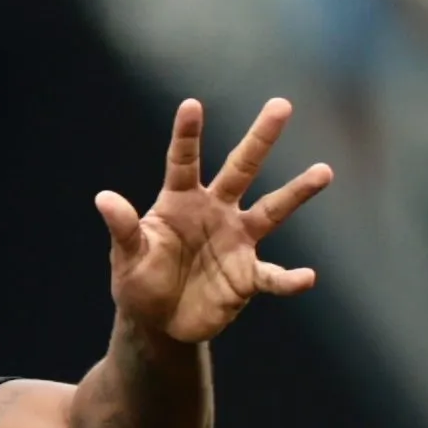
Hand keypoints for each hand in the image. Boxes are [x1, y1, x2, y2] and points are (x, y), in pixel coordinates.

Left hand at [104, 98, 328, 345]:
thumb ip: (123, 228)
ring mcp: (237, 241)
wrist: (157, 323)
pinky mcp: (249, 276)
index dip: (187, 135)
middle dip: (260, 138)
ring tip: (324, 171)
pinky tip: (306, 277)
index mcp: (181, 202)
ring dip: (297, 192)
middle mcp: (216, 212)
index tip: (191, 104)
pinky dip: (291, 279)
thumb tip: (103, 198)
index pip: (183, 162)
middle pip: (241, 168)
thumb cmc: (139, 281)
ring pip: (272, 209)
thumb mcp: (127, 256)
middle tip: (281, 105)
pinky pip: (274, 276)